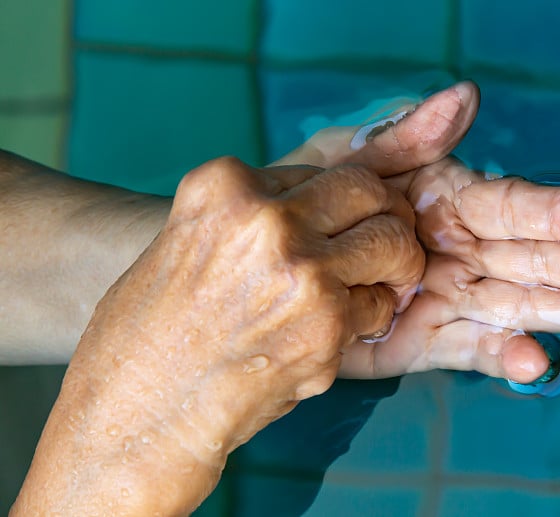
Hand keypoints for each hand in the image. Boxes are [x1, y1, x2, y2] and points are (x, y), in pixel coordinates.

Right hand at [13, 158, 423, 514]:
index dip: (334, 204)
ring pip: (391, 241)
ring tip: (380, 284)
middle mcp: (266, 219)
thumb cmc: (151, 334)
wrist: (139, 413)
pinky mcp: (326, 325)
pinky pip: (379, 306)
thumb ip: (247, 218)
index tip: (339, 227)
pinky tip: (340, 332)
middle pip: (366, 190)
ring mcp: (301, 271)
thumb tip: (313, 209)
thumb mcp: (186, 241)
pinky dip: (371, 318)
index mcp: (224, 187)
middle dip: (383, 216)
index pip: (318, 173)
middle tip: (383, 244)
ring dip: (394, 264)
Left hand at [273, 81, 559, 383]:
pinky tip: (537, 363)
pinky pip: (473, 350)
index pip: (516, 205)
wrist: (267, 261)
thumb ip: (408, 137)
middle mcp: (465, 249)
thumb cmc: (314, 196)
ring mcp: (452, 297)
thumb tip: (464, 96)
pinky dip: (505, 357)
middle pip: (539, 258)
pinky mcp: (429, 341)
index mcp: (453, 200)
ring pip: (523, 305)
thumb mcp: (353, 159)